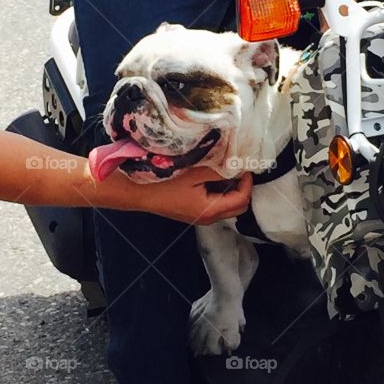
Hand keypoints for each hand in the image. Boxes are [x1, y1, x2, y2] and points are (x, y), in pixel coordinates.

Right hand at [126, 168, 252, 223]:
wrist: (137, 192)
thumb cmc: (164, 182)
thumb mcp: (194, 173)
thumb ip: (218, 170)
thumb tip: (238, 165)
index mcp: (210, 210)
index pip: (241, 200)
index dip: (247, 182)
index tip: (244, 165)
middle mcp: (208, 218)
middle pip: (237, 207)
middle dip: (243, 188)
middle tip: (239, 168)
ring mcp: (199, 216)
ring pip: (226, 205)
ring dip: (231, 189)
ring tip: (226, 169)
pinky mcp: (192, 211)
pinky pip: (214, 203)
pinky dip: (219, 191)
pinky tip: (212, 175)